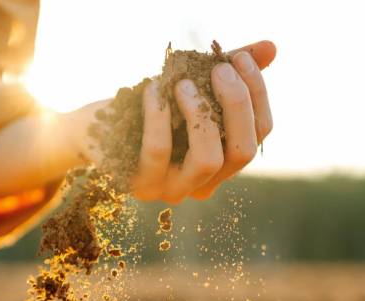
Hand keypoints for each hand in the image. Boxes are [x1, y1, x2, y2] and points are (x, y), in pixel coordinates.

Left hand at [133, 40, 275, 202]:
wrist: (93, 129)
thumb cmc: (147, 107)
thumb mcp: (190, 85)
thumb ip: (229, 70)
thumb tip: (271, 48)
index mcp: (224, 159)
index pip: (260, 133)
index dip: (257, 94)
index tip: (239, 58)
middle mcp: (205, 182)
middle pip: (243, 151)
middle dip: (236, 104)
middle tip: (218, 68)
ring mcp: (174, 189)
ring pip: (209, 160)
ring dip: (201, 115)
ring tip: (184, 83)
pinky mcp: (141, 185)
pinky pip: (159, 151)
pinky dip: (158, 116)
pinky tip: (153, 89)